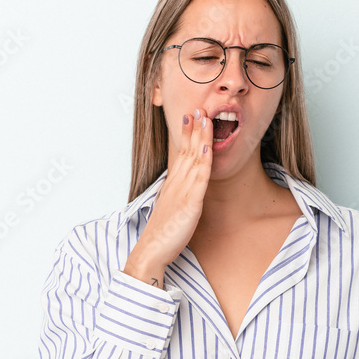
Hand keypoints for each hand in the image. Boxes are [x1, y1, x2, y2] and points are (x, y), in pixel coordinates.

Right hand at [124, 108, 212, 285]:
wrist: (152, 251)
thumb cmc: (162, 234)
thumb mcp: (171, 208)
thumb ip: (179, 194)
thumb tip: (187, 186)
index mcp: (172, 184)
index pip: (181, 153)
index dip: (187, 134)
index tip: (191, 117)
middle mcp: (176, 184)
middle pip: (186, 150)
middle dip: (194, 128)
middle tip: (199, 107)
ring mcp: (182, 192)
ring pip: (193, 159)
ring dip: (199, 137)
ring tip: (205, 118)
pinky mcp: (189, 204)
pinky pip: (198, 179)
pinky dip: (203, 162)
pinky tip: (206, 148)